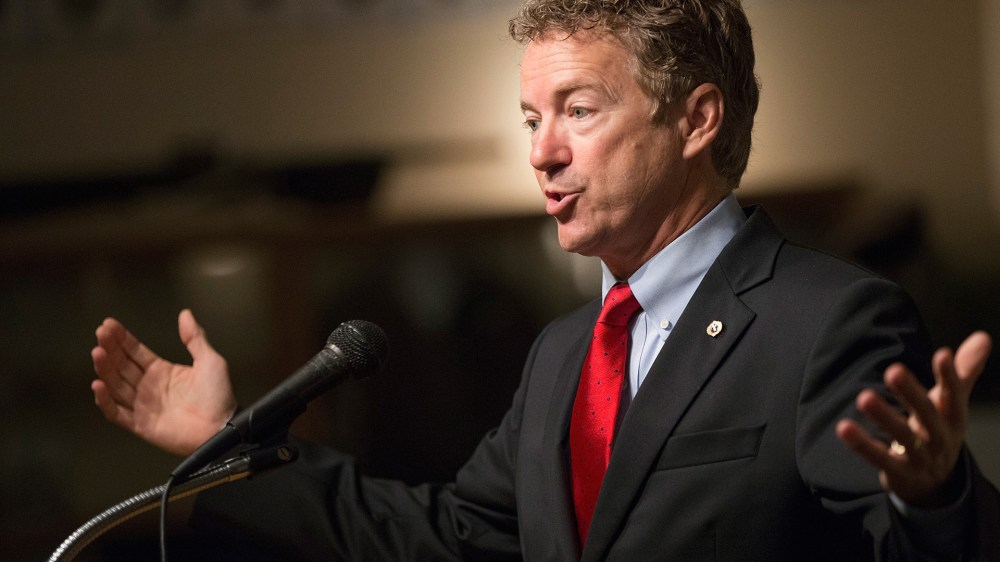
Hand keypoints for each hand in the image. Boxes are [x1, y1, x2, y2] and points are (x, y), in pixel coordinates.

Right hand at [91, 309, 236, 455]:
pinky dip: (105, 401)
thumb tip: (185, 314)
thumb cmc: (219, 396)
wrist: (222, 426)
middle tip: (100, 334)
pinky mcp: (140, 424)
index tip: (109, 325)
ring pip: (116, 385)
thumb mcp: (210, 361)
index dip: (122, 339)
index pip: (135, 352)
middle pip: (122, 365)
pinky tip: (98, 385)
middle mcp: (149, 387)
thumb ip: (195, 338)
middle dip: (109, 349)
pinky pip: (117, 413)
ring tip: (98, 353)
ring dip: (105, 369)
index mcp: (163, 371)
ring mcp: (143, 405)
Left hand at [837, 331, 991, 506]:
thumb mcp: (952, 404)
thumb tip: (983, 336)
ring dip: (884, 417)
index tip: (942, 354)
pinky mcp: (899, 473)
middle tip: (893, 370)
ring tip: (864, 397)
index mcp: (952, 417)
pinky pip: (880, 458)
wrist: (934, 483)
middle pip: (927, 414)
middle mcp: (940, 437)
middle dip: (911, 392)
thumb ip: (963, 371)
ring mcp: (921, 457)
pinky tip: (844, 427)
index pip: (954, 395)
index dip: (949, 376)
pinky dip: (862, 445)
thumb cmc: (939, 431)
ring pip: (903, 437)